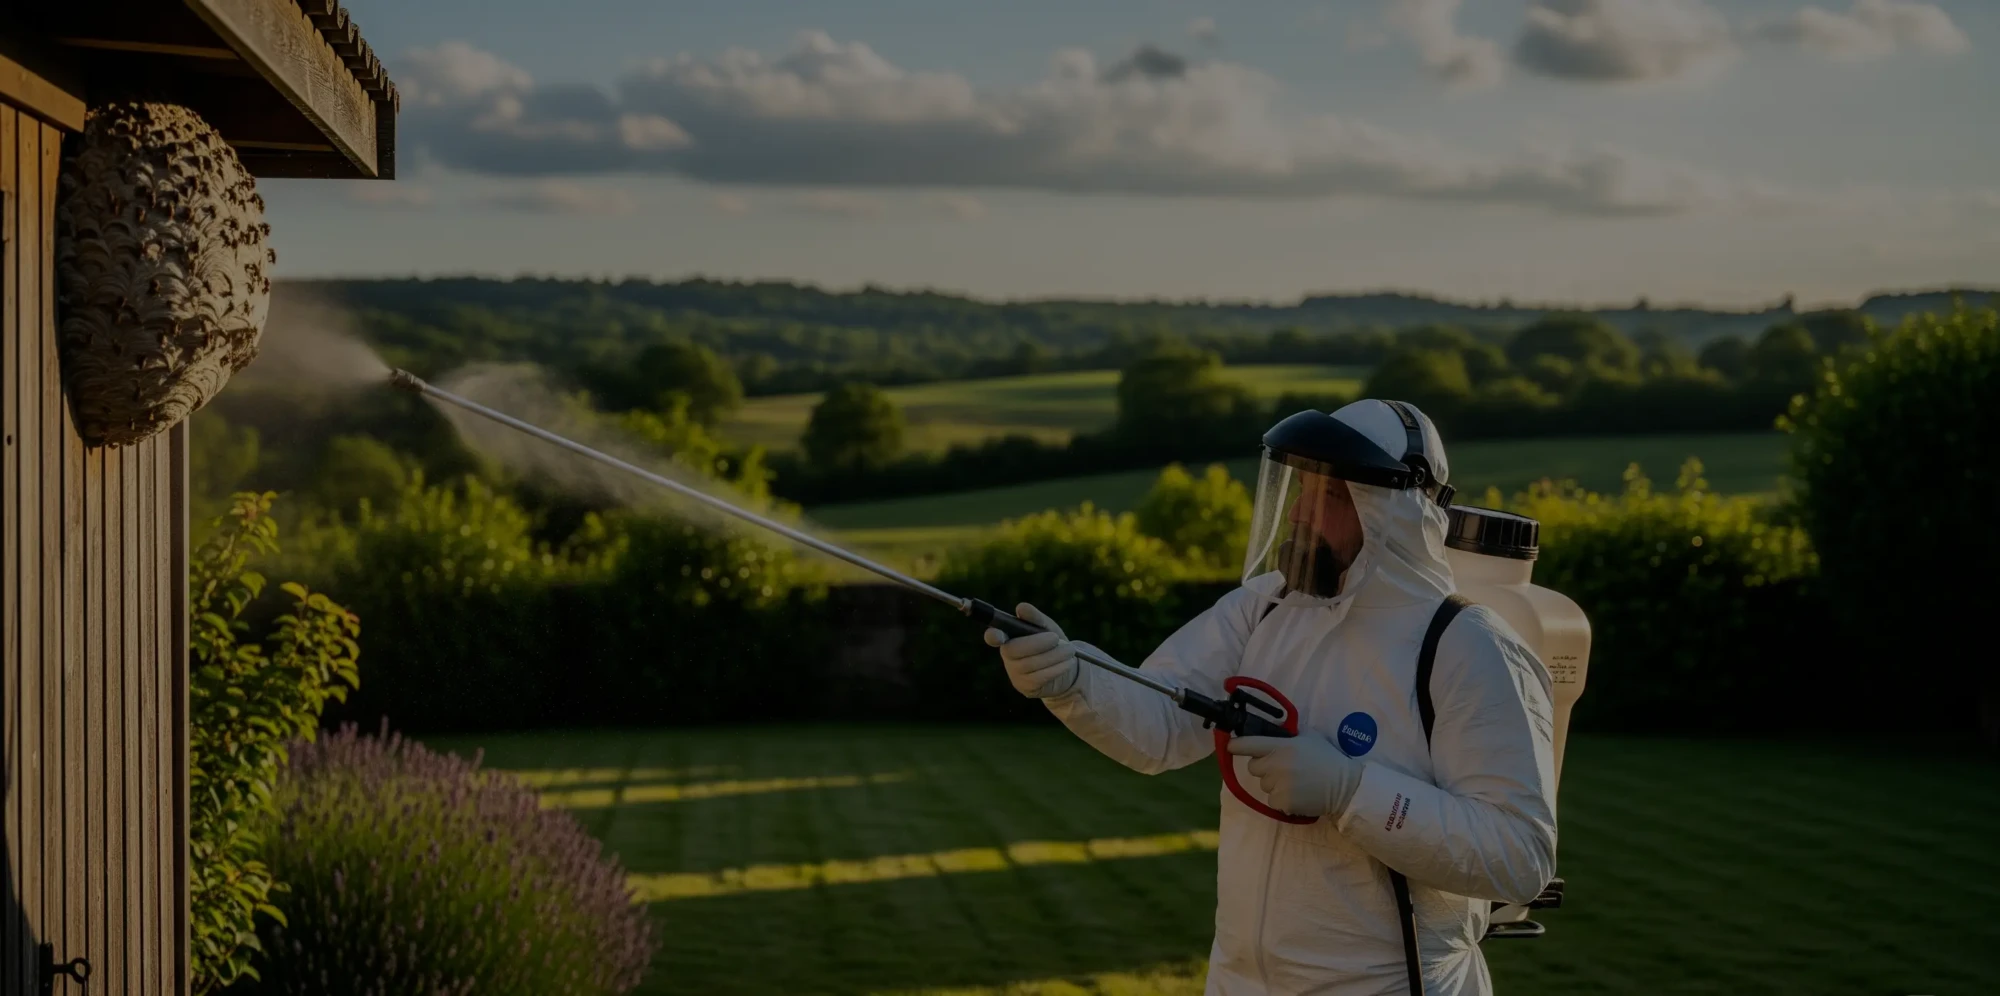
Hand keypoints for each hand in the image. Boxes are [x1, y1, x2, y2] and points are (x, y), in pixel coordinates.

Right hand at [984, 603, 1079, 698]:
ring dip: (1053, 656)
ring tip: (1069, 650)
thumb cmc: (1052, 643)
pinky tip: (1067, 663)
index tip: (996, 634)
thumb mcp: (1047, 627)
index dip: (992, 636)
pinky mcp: (1026, 688)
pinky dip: (1057, 668)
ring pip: (1030, 665)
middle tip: (1056, 638)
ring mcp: (1015, 674)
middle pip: (1013, 650)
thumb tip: (1022, 607)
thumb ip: (1035, 617)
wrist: (1068, 668)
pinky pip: (1040, 678)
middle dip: (1037, 643)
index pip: (993, 637)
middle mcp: (1008, 657)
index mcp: (1008, 638)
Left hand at [1225, 734, 1362, 818]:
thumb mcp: (1309, 737)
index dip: (1236, 745)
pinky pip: (1272, 801)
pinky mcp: (1282, 803)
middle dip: (1264, 767)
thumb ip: (1288, 735)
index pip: (1249, 744)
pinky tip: (1297, 795)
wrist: (1344, 787)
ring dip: (1274, 784)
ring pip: (1264, 785)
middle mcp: (1276, 765)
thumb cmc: (1327, 759)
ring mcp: (1278, 785)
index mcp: (1282, 746)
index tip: (1229, 746)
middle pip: (1253, 767)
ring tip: (1295, 782)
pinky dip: (1281, 800)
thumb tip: (1270, 732)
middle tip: (1282, 767)